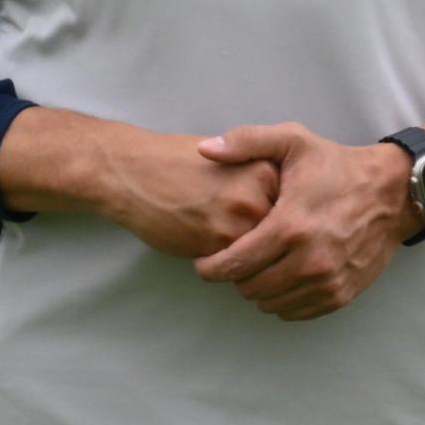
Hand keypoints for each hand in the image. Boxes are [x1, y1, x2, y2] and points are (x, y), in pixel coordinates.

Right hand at [97, 130, 278, 259]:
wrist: (133, 171)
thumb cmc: (178, 164)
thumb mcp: (231, 159)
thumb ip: (262, 184)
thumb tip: (287, 218)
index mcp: (267, 168)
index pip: (291, 210)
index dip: (273, 218)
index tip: (250, 211)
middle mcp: (259, 193)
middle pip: (278, 236)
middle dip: (261, 240)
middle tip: (228, 224)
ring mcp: (239, 220)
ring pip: (259, 255)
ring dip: (244, 255)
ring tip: (214, 230)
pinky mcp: (217, 242)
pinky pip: (234, 265)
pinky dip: (222, 261)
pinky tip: (200, 238)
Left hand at [191, 122, 420, 321]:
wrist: (393, 192)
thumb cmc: (338, 167)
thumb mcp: (294, 141)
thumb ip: (246, 142)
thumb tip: (206, 150)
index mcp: (289, 226)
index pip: (233, 264)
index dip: (210, 268)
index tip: (204, 263)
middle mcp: (308, 260)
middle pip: (249, 287)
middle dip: (235, 277)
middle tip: (236, 260)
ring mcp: (326, 280)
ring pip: (270, 304)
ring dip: (258, 290)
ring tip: (259, 269)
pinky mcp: (341, 293)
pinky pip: (296, 312)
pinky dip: (283, 301)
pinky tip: (282, 280)